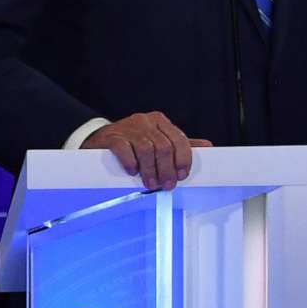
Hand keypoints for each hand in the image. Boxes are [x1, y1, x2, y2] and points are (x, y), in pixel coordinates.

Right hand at [84, 112, 211, 190]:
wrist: (99, 139)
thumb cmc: (133, 142)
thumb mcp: (158, 140)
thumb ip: (180, 144)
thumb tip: (208, 147)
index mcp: (160, 121)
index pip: (179, 139)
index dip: (183, 159)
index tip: (182, 175)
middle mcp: (145, 121)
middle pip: (163, 147)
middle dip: (167, 169)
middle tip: (167, 185)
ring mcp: (128, 127)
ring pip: (146, 149)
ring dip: (151, 170)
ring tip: (151, 184)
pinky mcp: (112, 137)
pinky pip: (124, 149)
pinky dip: (131, 162)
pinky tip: (133, 172)